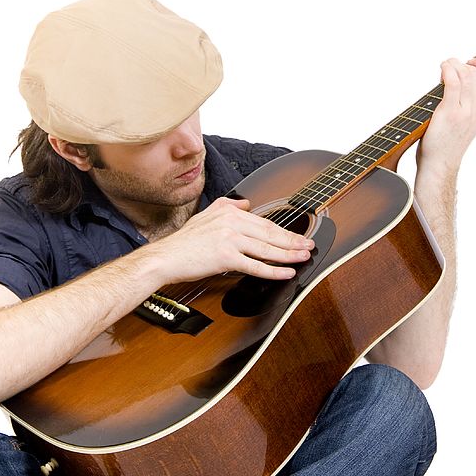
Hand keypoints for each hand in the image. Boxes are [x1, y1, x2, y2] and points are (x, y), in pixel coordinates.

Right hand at [151, 197, 315, 281]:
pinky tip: (287, 273)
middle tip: (309, 246)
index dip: (285, 231)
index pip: (264, 222)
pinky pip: (256, 266)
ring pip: (267, 249)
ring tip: (304, 258)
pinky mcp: (226, 257)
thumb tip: (246, 203)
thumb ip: (227, 206)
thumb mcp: (205, 215)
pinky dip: (274, 271)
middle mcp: (231, 222)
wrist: (166, 258)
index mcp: (229, 212)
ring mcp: (229, 239)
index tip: (299, 236)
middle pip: (270, 233)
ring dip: (289, 255)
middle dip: (293, 241)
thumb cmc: (184, 242)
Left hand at [416, 56, 475, 176]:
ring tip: (443, 68)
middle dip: (461, 63)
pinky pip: (452, 82)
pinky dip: (447, 70)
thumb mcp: (468, 120)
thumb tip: (462, 75)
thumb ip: (470, 100)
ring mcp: (466, 111)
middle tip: (448, 68)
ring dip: (452, 64)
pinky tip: (442, 70)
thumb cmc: (448, 141)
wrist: (440, 163)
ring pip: (466, 73)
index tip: (471, 62)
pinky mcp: (451, 112)